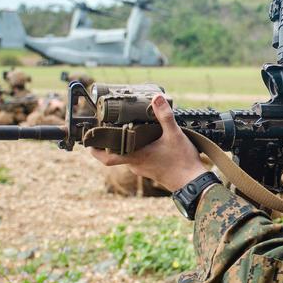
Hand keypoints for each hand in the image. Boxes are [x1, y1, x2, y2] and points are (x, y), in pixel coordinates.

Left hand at [88, 94, 208, 191]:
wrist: (194, 183)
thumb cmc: (182, 162)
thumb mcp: (174, 135)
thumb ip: (164, 116)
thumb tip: (156, 99)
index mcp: (136, 156)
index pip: (107, 157)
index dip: (95, 150)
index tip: (88, 141)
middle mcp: (136, 164)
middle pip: (117, 152)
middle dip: (113, 139)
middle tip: (110, 124)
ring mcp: (143, 168)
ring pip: (129, 154)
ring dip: (128, 143)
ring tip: (131, 126)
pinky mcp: (151, 170)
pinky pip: (139, 157)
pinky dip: (139, 148)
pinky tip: (148, 138)